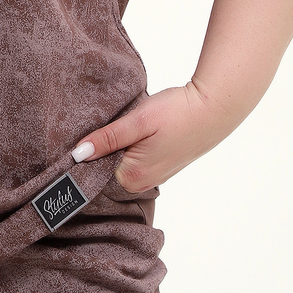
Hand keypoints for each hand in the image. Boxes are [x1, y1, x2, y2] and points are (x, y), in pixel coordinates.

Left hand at [71, 82, 235, 192]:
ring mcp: (154, 177)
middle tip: (102, 126)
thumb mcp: (137, 122)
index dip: (85, 153)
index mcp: (132, 178)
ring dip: (117, 148)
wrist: (214, 108)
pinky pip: (135, 161)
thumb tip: (78, 154)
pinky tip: (134, 132)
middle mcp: (142, 184)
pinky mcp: (162, 167)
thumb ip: (107, 139)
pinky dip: (129, 149)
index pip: (93, 171)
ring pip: (120, 164)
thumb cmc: (177, 113)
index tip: (80, 136)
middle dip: (101, 150)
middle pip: (106, 169)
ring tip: (122, 128)